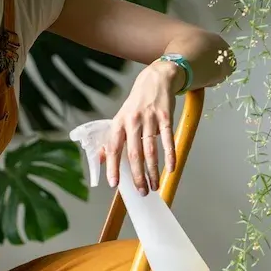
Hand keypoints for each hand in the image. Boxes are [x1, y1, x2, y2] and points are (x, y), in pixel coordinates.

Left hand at [105, 61, 179, 195]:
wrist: (156, 79)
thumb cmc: (137, 103)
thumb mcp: (120, 117)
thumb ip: (111, 139)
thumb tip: (99, 159)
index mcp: (118, 123)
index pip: (113, 148)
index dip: (112, 167)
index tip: (114, 184)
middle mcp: (132, 121)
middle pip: (133, 153)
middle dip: (137, 175)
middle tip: (141, 191)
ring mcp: (150, 119)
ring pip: (151, 150)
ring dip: (153, 171)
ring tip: (154, 186)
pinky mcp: (166, 117)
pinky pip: (168, 140)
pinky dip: (170, 155)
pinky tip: (171, 168)